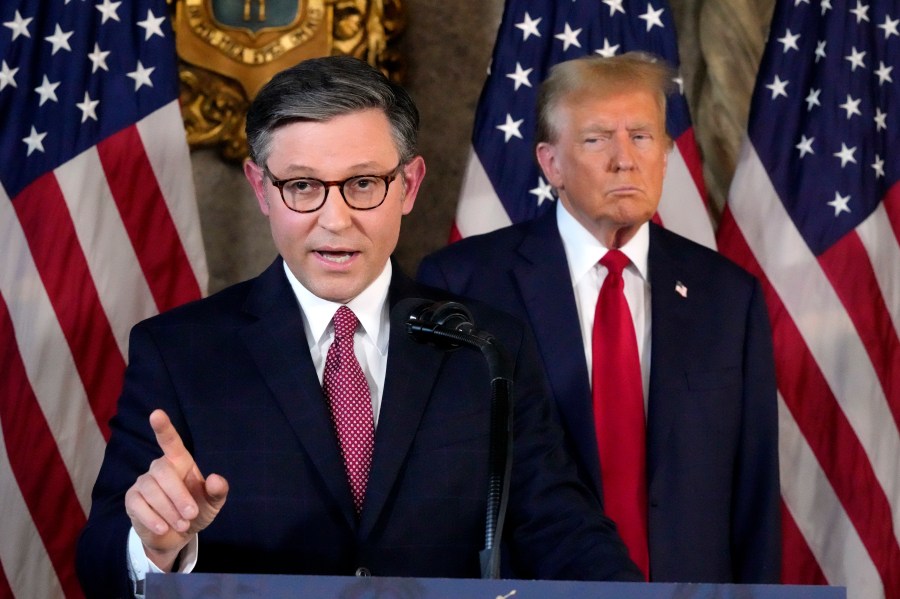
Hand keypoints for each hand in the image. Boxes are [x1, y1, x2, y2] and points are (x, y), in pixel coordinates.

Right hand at [124, 409, 228, 570]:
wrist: (177, 536)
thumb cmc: (196, 511)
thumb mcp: (212, 503)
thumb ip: (217, 491)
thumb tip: (215, 478)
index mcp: (180, 462)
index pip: (170, 441)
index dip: (164, 428)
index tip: (156, 413)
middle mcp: (159, 468)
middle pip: (163, 472)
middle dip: (179, 495)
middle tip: (191, 514)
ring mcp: (143, 483)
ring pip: (151, 491)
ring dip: (169, 510)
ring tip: (182, 524)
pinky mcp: (132, 500)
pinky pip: (138, 506)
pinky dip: (153, 519)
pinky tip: (163, 529)